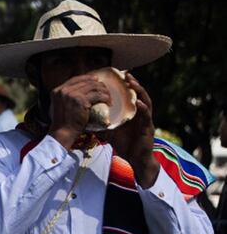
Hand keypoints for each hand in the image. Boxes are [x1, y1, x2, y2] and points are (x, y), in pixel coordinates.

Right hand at [48, 74, 110, 147]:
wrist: (63, 132)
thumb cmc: (62, 122)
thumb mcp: (59, 105)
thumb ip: (65, 97)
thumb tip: (77, 92)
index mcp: (57, 91)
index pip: (75, 79)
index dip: (87, 78)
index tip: (96, 79)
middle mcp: (64, 90)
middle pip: (86, 82)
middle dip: (98, 85)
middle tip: (106, 91)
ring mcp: (72, 95)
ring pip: (94, 87)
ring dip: (104, 91)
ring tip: (108, 98)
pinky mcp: (81, 101)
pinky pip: (98, 95)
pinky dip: (105, 98)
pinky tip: (108, 102)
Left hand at [104, 72, 158, 187]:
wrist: (135, 160)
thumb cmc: (124, 145)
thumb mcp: (109, 132)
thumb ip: (100, 124)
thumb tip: (84, 120)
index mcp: (131, 113)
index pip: (128, 96)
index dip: (124, 86)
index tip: (116, 76)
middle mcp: (140, 114)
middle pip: (137, 95)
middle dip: (132, 84)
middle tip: (125, 74)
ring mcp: (145, 120)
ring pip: (144, 101)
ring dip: (139, 91)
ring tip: (132, 82)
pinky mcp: (148, 128)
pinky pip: (146, 116)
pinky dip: (142, 108)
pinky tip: (137, 102)